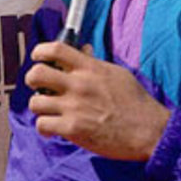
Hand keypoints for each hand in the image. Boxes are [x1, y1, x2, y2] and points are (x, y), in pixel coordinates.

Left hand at [25, 40, 170, 160]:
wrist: (148, 131)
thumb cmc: (137, 103)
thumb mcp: (118, 74)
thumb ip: (96, 63)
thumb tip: (83, 50)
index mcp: (90, 68)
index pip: (55, 49)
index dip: (40, 51)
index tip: (38, 57)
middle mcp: (79, 85)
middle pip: (37, 74)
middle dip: (32, 80)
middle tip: (39, 86)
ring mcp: (74, 108)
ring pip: (35, 102)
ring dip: (39, 107)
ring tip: (48, 111)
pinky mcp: (73, 130)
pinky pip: (42, 125)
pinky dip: (44, 128)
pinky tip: (52, 128)